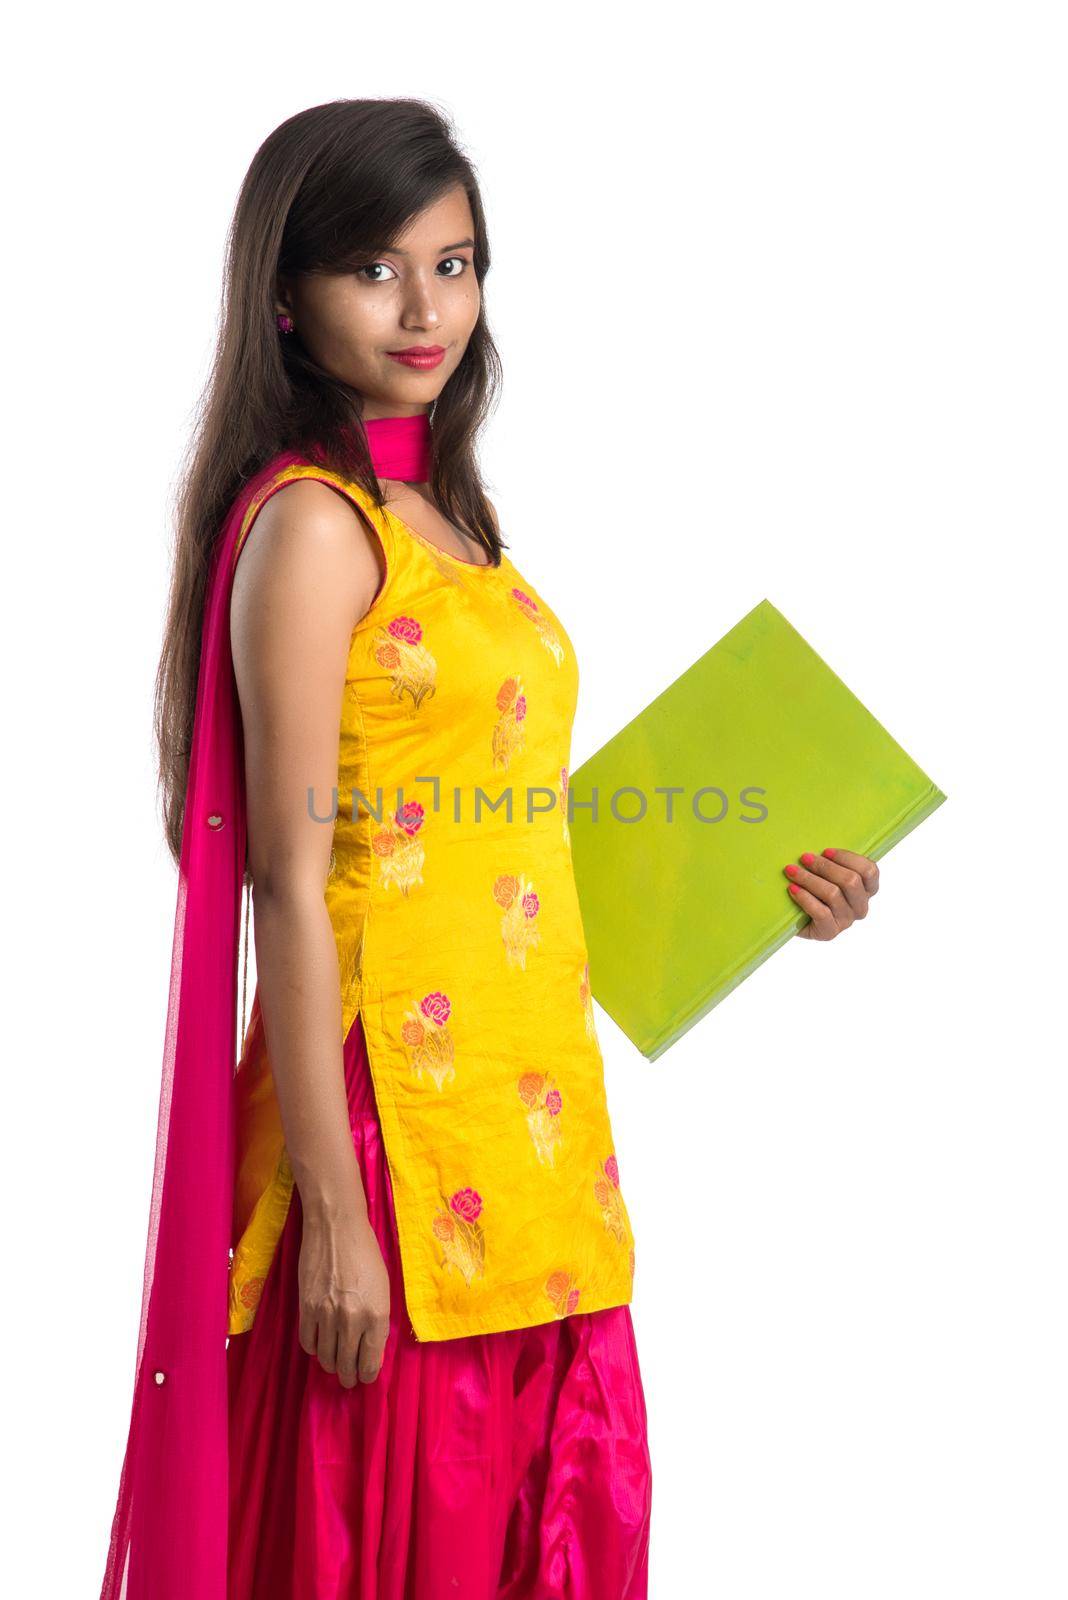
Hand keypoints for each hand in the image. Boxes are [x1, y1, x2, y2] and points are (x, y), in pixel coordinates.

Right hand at [297, 1205, 390, 1386]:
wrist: (336, 1228)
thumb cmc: (366, 1253)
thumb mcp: (382, 1288)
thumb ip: (378, 1320)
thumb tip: (371, 1349)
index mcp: (377, 1315)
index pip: (370, 1362)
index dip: (368, 1375)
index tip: (365, 1377)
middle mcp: (352, 1321)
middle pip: (347, 1365)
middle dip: (349, 1377)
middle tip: (349, 1379)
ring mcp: (327, 1316)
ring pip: (326, 1358)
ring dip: (331, 1365)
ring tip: (335, 1364)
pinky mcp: (306, 1308)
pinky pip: (308, 1342)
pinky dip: (314, 1348)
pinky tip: (320, 1345)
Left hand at [782, 847, 879, 940]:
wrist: (793, 919)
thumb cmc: (812, 889)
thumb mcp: (825, 873)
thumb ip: (830, 861)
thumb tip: (816, 843)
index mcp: (866, 890)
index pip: (870, 871)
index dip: (848, 858)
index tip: (825, 851)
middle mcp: (860, 906)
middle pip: (851, 881)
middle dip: (825, 866)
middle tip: (804, 858)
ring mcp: (846, 921)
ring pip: (833, 894)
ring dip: (809, 879)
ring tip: (791, 871)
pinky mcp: (829, 932)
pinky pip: (821, 912)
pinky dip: (804, 897)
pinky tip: (792, 889)